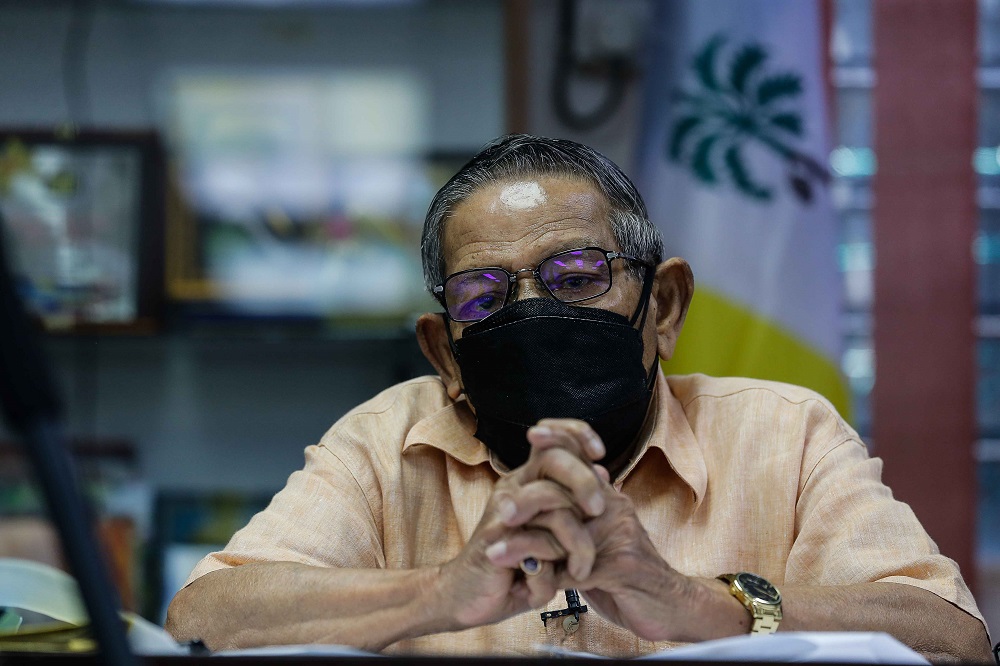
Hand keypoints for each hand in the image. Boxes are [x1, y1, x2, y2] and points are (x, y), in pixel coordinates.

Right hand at [436, 421, 609, 627]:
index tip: (600, 453)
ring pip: (551, 498)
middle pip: (553, 456)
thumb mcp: (551, 536)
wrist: (468, 596)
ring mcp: (503, 510)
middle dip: (584, 481)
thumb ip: (573, 507)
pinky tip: (551, 585)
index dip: (578, 434)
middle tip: (598, 511)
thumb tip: (604, 474)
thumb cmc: (516, 566)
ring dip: (577, 542)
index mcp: (528, 481)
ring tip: (581, 568)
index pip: (554, 439)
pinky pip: (536, 544)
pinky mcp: (496, 538)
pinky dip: (550, 572)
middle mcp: (514, 487)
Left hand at [484, 418, 711, 641]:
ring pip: (565, 532)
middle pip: (570, 491)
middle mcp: (615, 510)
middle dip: (530, 500)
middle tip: (501, 510)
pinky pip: (575, 567)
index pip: (583, 460)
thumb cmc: (630, 576)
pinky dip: (545, 578)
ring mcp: (619, 536)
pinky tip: (524, 587)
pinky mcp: (621, 568)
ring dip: (526, 544)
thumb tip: (555, 493)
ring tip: (494, 552)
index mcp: (608, 500)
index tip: (534, 434)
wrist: (672, 609)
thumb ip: (580, 520)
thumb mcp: (603, 542)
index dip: (561, 441)